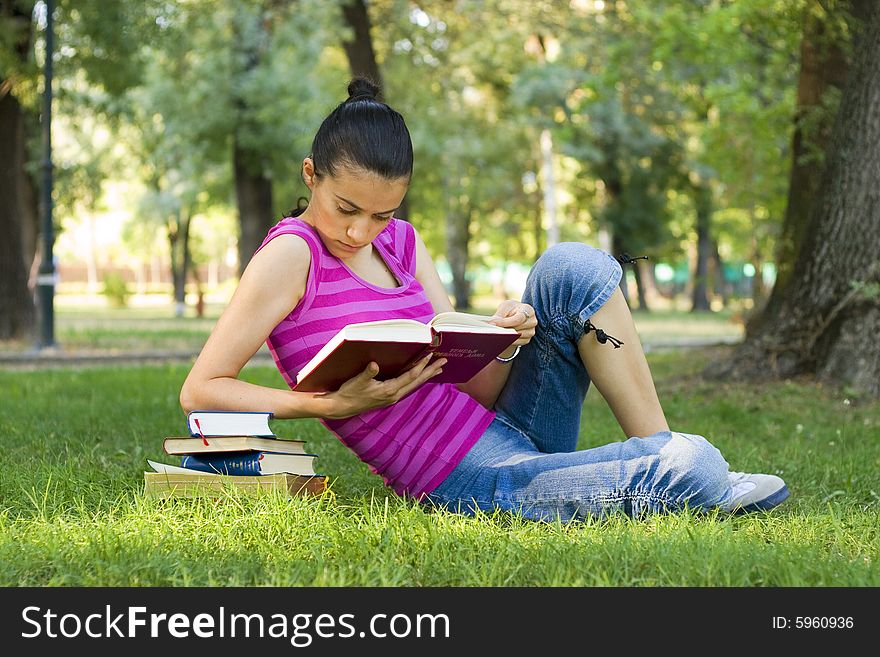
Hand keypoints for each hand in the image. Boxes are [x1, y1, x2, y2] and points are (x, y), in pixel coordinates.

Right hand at [321, 354, 446, 418]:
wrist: (341, 407)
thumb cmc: (349, 393)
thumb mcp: (357, 381)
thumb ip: (367, 373)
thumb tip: (374, 364)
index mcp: (389, 391)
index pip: (409, 377)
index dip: (420, 366)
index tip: (430, 356)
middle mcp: (394, 395)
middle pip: (417, 381)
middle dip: (430, 371)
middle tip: (444, 362)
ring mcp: (392, 397)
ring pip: (413, 385)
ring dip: (426, 376)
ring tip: (437, 369)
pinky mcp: (388, 397)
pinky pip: (407, 386)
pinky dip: (416, 379)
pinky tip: (419, 376)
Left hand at [487, 300, 536, 346]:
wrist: (515, 315)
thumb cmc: (510, 310)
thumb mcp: (504, 308)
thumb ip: (499, 315)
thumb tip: (491, 323)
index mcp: (528, 310)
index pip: (518, 319)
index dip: (505, 322)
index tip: (492, 324)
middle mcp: (532, 321)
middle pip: (518, 329)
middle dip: (504, 330)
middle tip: (491, 331)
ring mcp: (531, 331)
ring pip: (517, 337)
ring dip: (506, 336)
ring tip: (495, 334)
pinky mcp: (527, 339)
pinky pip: (517, 343)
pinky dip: (509, 341)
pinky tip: (500, 338)